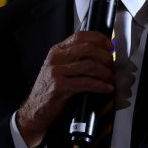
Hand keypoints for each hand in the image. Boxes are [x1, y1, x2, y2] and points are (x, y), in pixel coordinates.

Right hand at [16, 31, 114, 147]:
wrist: (35, 111)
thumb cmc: (51, 91)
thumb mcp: (60, 69)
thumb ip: (75, 60)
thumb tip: (101, 55)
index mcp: (57, 51)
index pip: (80, 36)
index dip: (99, 39)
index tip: (110, 46)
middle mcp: (56, 58)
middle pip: (87, 49)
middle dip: (105, 57)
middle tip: (112, 66)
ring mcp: (57, 72)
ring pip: (89, 66)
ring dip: (105, 72)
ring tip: (111, 79)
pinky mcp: (60, 87)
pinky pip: (86, 83)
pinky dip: (100, 86)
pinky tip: (107, 88)